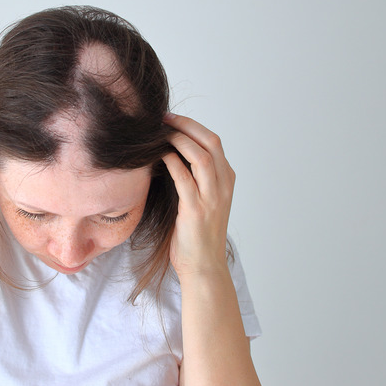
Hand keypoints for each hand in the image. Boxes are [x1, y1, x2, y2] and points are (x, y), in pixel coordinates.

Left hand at [161, 113, 235, 277]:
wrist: (203, 267)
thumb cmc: (196, 235)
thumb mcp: (202, 200)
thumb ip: (194, 178)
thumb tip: (170, 154)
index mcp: (226, 180)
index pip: (213, 141)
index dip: (192, 126)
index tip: (171, 119)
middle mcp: (223, 186)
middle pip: (210, 142)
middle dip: (186, 126)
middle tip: (163, 119)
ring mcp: (212, 198)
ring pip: (201, 157)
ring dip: (178, 140)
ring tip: (159, 133)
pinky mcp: (196, 210)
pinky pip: (184, 178)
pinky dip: (171, 162)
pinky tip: (158, 155)